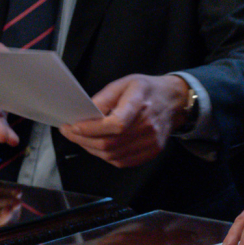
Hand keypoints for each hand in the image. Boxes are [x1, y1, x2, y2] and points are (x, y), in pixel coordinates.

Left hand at [59, 74, 186, 167]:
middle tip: (69, 132)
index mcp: (141, 103)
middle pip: (110, 143)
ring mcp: (152, 141)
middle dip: (83, 140)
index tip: (72, 126)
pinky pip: (122, 161)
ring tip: (81, 139)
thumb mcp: (125, 83)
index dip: (91, 129)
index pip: (115, 124)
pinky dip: (106, 156)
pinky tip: (98, 146)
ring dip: (91, 149)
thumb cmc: (147, 90)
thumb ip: (104, 98)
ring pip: (113, 155)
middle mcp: (149, 126)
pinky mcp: (152, 151)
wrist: (174, 100)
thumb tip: (85, 113)